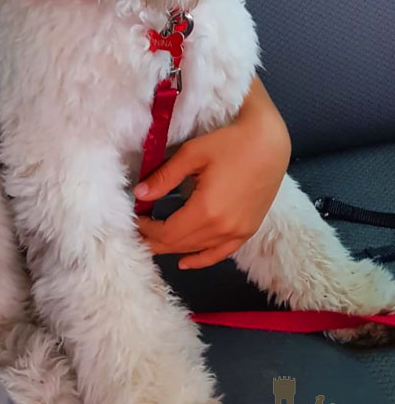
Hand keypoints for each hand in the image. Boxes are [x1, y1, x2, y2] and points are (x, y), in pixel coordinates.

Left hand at [135, 78, 290, 269]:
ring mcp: (238, 232)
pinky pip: (221, 253)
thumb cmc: (231, 142)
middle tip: (138, 231)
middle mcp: (223, 228)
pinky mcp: (249, 229)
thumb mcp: (192, 154)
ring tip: (154, 242)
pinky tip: (185, 261)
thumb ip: (165, 178)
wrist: (270, 142)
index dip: (147, 230)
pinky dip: (202, 259)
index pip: (167, 232)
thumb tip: (140, 195)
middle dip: (156, 240)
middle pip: (180, 244)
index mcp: (206, 211)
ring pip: (198, 250)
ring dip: (174, 248)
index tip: (134, 219)